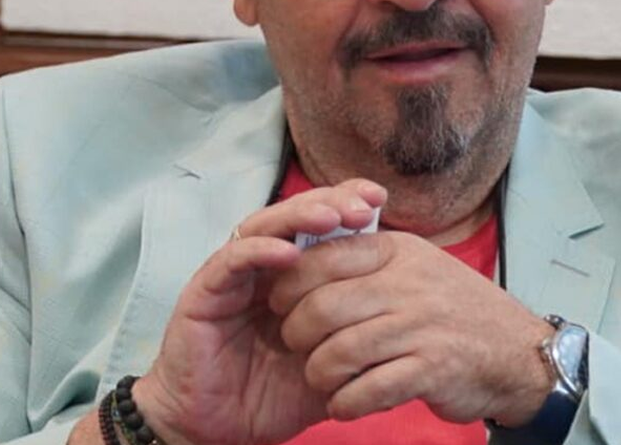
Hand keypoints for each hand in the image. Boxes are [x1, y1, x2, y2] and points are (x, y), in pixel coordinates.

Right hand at [134, 179, 386, 444]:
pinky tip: (288, 251)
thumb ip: (361, 338)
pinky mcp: (205, 292)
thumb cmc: (273, 395)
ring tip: (331, 216)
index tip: (380, 200)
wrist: (218, 430)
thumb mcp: (332, 364)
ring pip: (264, 227)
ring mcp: (233, 276)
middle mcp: (264, 267)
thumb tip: (415, 327)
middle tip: (362, 204)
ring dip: (297, 216)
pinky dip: (259, 251)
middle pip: (295, 215)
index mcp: (296, 276)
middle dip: (330, 201)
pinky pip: (231, 262)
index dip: (347, 205)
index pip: (321, 226)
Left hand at [268, 231, 553, 425]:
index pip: (321, 257)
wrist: (518, 353)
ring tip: (321, 380)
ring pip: (337, 352)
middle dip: (295, 334)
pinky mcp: (430, 370)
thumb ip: (366, 260)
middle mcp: (407, 284)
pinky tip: (345, 404)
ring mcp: (420, 327)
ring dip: (317, 374)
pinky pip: (366, 390)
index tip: (281, 305)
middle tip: (295, 347)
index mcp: (397, 251)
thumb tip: (301, 259)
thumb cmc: (454, 310)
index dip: (288, 284)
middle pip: (321, 307)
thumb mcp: (415, 266)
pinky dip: (345, 404)